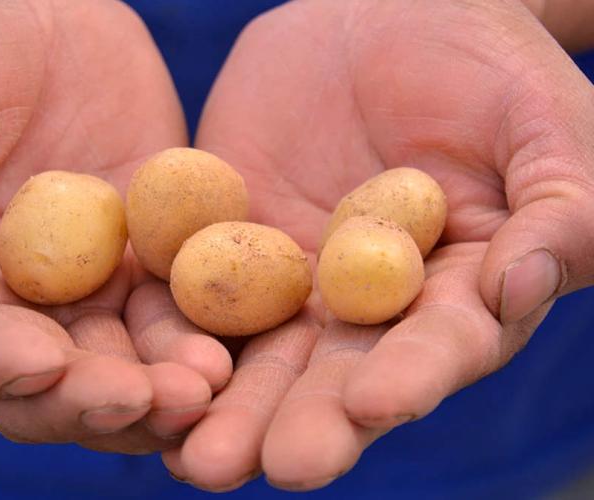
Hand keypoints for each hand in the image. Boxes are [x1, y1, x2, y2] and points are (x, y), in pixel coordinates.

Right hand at [0, 0, 231, 452]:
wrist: (20, 4)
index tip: (43, 364)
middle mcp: (8, 307)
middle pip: (48, 383)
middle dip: (95, 399)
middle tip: (149, 398)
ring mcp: (84, 288)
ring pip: (123, 360)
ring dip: (164, 383)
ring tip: (207, 382)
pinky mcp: (146, 259)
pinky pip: (178, 305)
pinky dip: (206, 329)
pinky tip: (237, 340)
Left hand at [161, 0, 593, 489]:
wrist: (385, 16)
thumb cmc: (488, 71)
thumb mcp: (549, 133)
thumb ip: (558, 214)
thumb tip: (523, 285)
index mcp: (453, 298)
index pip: (434, 349)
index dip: (409, 377)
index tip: (374, 404)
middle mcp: (366, 312)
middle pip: (334, 379)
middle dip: (306, 423)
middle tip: (277, 467)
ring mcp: (291, 285)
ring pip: (256, 357)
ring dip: (227, 408)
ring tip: (194, 459)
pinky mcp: (227, 248)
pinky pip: (191, 290)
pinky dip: (169, 331)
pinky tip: (146, 373)